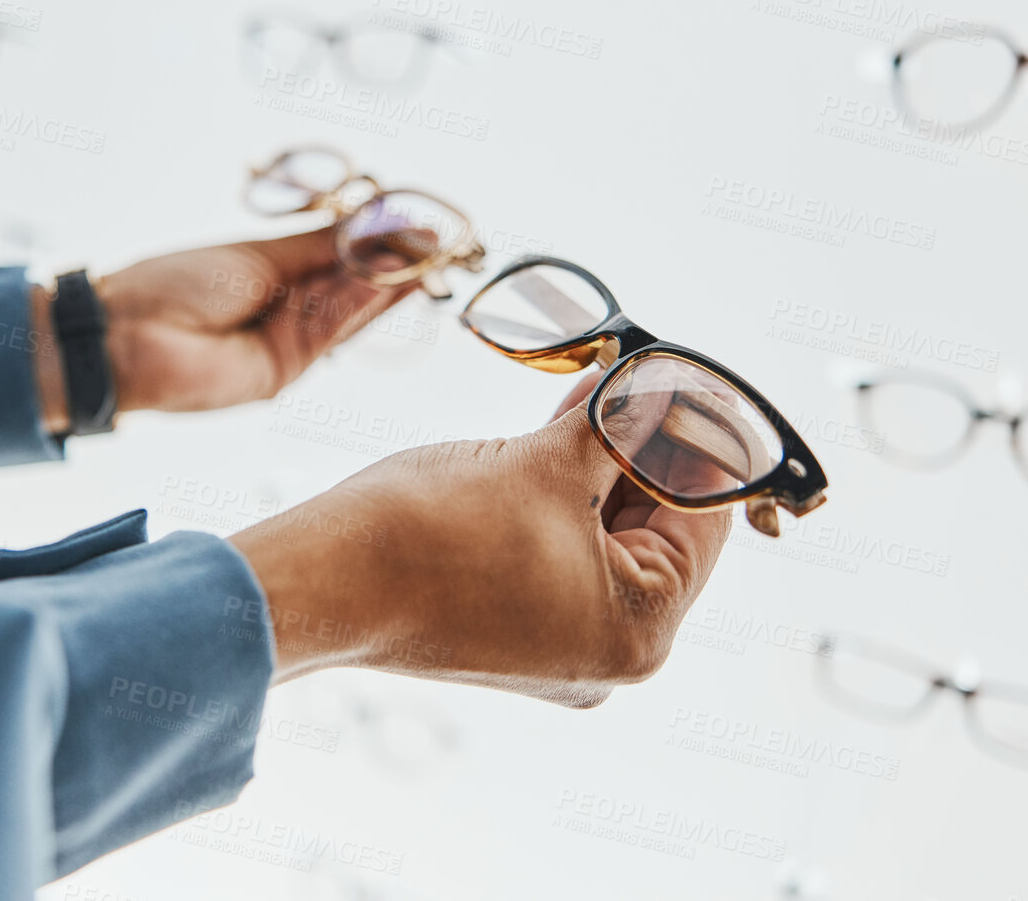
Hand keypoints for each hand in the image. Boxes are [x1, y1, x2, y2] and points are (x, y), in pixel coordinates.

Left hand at [94, 227, 420, 413]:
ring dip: (389, 283)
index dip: (380, 242)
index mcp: (274, 275)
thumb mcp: (255, 255)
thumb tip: (370, 224)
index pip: (340, 257)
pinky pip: (332, 332)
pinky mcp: (287, 370)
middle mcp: (286, 310)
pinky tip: (390, 279)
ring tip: (426, 255)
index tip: (419, 224)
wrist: (128, 336)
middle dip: (396, 264)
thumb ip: (318, 246)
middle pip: (354, 287)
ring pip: (351, 311)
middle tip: (440, 242)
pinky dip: (362, 305)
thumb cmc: (175, 285)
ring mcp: (289, 343)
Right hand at [229, 373, 733, 706]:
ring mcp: (558, 648)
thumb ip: (617, 422)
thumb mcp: (548, 461)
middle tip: (639, 372)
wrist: (323, 575)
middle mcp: (608, 654)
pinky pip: (559, 553)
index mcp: (640, 631)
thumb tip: (655, 386)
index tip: (688, 378)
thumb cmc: (429, 530)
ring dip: (600, 464)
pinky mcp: (511, 631)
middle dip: (643, 445)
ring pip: (602, 537)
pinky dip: (561, 497)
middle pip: (656, 528)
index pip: (704, 517)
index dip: (698, 436)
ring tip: (596, 389)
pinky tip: (559, 433)